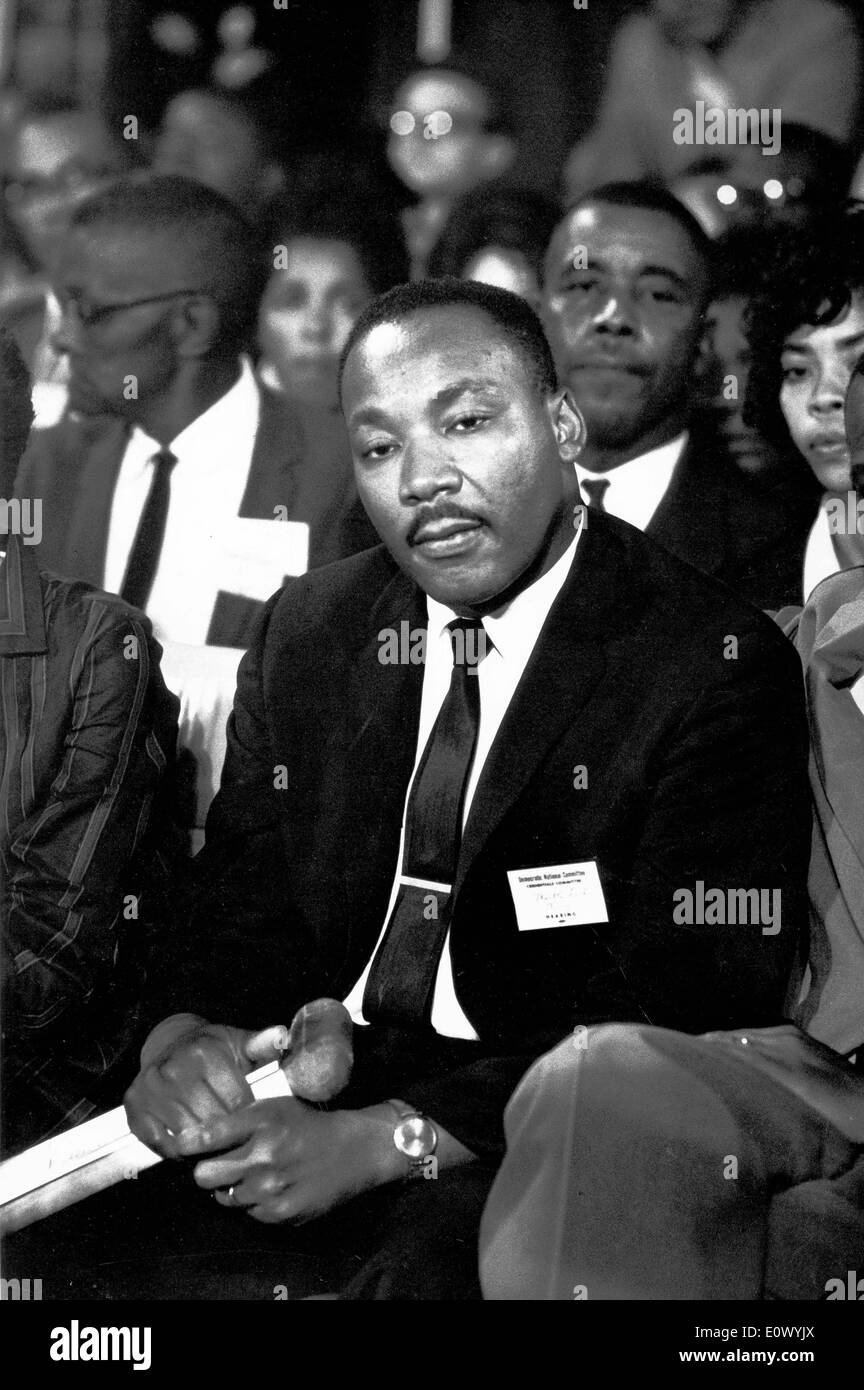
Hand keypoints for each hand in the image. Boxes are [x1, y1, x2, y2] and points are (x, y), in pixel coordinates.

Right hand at [124, 1017, 286, 1157]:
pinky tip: (189, 1146)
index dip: (248, 1117)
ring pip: (187, 1135)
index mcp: (205, 1053)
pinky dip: (175, 1152)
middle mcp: (174, 1068)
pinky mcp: (134, 1105)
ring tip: (216, 1146)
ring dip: (203, 1147)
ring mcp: (151, 1087)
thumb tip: (282, 1036)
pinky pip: (159, 1142)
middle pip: (212, 1121)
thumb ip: (262, 1044)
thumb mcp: (239, 1043)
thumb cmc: (213, 1051)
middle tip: (236, 1140)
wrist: (170, 1045)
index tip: (251, 1122)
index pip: (237, 1102)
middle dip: (227, 1134)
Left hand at [183, 1099, 397, 1223]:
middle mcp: (263, 1154)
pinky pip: (248, 1213)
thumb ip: (236, 1120)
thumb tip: (193, 1138)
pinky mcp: (281, 1212)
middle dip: (207, 1171)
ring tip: (255, 1175)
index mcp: (260, 1120)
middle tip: (221, 1165)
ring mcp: (271, 1187)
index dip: (187, 1143)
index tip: (183, 1146)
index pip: (205, 1136)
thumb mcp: (274, 1106)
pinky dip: (256, 1203)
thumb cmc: (307, 1125)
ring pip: (223, 1198)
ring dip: (233, 1188)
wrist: (353, 1150)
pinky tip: (274, 1188)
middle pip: (203, 1176)